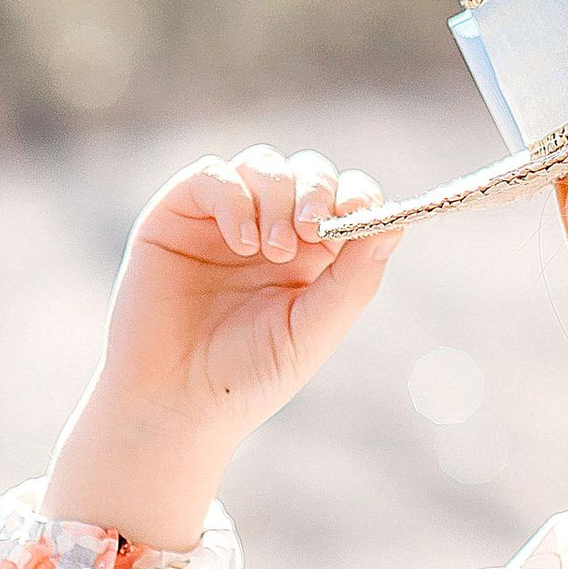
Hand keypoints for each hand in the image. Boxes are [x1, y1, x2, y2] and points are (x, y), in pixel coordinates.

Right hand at [42, 147, 402, 541]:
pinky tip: (242, 242)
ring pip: (264, 165)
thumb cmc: (248, 376)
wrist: (174, 403)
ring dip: (278, 198)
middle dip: (318, 192)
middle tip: (311, 232)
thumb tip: (393, 225)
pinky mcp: (178, 214)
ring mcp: (224, 218)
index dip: (358, 196)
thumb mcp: (313, 331)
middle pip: (310, 174)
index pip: (348, 201)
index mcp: (314, 257)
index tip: (358, 215)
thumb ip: (353, 280)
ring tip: (272, 249)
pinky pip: (212, 175)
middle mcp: (271, 229)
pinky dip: (234, 198)